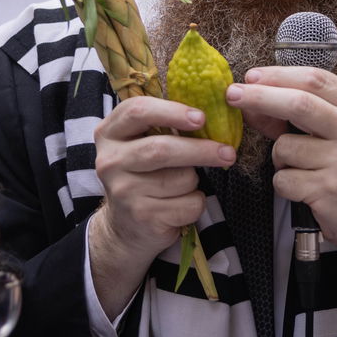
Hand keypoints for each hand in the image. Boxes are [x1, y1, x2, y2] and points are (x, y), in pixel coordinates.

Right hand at [91, 96, 235, 263]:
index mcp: (110, 133)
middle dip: (200, 149)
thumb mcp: (142, 143)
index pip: (137, 111)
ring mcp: (123, 191)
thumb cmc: (144, 174)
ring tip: (184, 185)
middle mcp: (109, 161)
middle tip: (227, 152)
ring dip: (195, 181)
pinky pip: (188, 204)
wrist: (127, 226)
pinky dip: (196, 203)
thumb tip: (210, 112)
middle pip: (161, 148)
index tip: (201, 117)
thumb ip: (164, 126)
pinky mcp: (142, 217)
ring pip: (181, 179)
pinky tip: (181, 205)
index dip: (172, 111)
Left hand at [226, 65, 336, 253]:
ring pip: (284, 147)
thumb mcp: (333, 132)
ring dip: (278, 158)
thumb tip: (250, 100)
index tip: (250, 76)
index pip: (315, 80)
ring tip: (300, 169)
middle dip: (259, 96)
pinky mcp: (330, 190)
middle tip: (231, 94)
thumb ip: (298, 113)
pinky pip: (283, 179)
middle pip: (299, 103)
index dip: (278, 75)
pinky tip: (303, 190)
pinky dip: (283, 184)